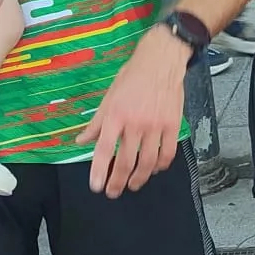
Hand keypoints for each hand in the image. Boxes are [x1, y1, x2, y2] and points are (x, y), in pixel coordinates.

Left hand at [79, 26, 186, 195]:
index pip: (104, 149)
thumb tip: (81, 141)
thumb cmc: (132, 77)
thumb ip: (96, 123)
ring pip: (147, 161)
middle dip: (117, 181)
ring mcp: (156, 125)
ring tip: (132, 185)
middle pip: (125, 161)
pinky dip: (161, 165)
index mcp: (115, 115)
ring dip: (139, 178)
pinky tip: (155, 169)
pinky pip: (167, 152)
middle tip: (113, 192)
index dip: (99, 171)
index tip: (96, 187)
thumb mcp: (108, 97)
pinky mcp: (173, 125)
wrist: (161, 62)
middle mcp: (134, 123)